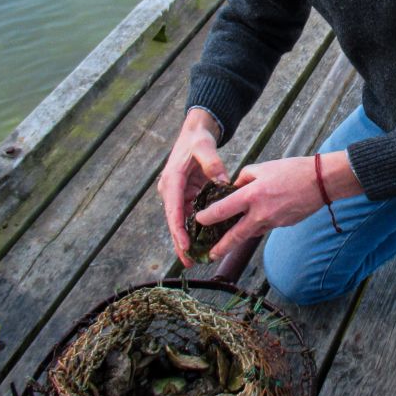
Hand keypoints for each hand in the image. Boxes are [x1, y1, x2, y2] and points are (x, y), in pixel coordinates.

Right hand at [157, 108, 227, 266]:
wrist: (194, 133)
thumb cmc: (198, 139)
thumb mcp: (205, 147)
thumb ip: (213, 163)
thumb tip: (223, 182)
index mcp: (172, 180)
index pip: (173, 209)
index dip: (178, 229)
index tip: (185, 245)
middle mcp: (171, 190)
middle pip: (175, 221)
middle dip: (180, 242)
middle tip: (188, 263)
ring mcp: (178, 194)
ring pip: (182, 222)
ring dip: (187, 240)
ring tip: (194, 260)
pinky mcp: (187, 195)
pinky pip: (191, 215)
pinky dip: (196, 229)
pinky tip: (203, 243)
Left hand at [194, 151, 360, 261]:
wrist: (320, 182)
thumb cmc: (291, 170)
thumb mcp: (263, 167)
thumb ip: (244, 178)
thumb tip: (234, 188)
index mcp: (252, 195)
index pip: (223, 210)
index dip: (208, 217)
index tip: (198, 221)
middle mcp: (260, 213)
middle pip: (235, 236)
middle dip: (221, 247)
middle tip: (209, 255)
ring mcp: (273, 222)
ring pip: (250, 234)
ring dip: (237, 240)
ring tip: (225, 245)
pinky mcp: (282, 225)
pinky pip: (264, 228)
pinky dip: (256, 227)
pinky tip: (253, 224)